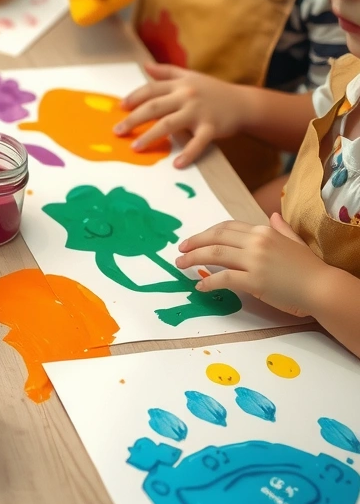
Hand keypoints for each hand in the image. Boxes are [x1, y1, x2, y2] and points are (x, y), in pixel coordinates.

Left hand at [114, 63, 247, 167]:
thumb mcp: (190, 76)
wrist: (244, 103)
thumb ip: (166, 72)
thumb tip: (144, 66)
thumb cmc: (212, 90)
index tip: (119, 108)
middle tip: (117, 132)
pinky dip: (188, 154)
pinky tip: (177, 164)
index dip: (133, 98)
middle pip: (154, 107)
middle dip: (133, 120)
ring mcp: (199, 112)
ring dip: (150, 136)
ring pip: (169, 124)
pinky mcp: (211, 128)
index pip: (150, 89)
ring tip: (135, 147)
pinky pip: (198, 142)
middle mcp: (186, 96)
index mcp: (179, 84)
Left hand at [175, 213, 326, 317]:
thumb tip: (273, 216)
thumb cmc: (310, 268)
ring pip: (214, 255)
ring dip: (193, 259)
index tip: (194, 239)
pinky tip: (200, 285)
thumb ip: (281, 228)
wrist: (323, 288)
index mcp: (263, 231)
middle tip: (180, 251)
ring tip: (181, 265)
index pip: (226, 227)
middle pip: (215, 238)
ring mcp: (255, 261)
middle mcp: (256, 242)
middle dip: (194, 243)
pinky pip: (224, 279)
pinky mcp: (255, 281)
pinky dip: (208, 281)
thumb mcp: (294, 242)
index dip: (206, 233)